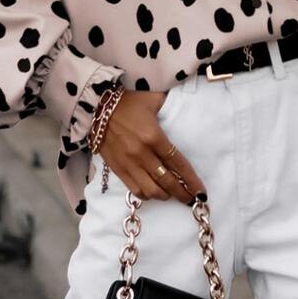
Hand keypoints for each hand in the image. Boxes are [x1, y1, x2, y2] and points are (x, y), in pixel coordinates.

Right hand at [97, 89, 206, 203]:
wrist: (96, 106)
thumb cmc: (128, 101)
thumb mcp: (153, 99)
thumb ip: (170, 105)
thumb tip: (185, 107)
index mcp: (154, 137)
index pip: (178, 164)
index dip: (191, 180)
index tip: (201, 191)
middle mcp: (142, 154)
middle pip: (167, 181)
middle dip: (182, 193)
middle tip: (191, 199)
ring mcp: (128, 163)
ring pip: (151, 190)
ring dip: (165, 195)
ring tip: (173, 195)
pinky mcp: (117, 168)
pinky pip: (134, 189)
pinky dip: (147, 195)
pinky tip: (154, 193)